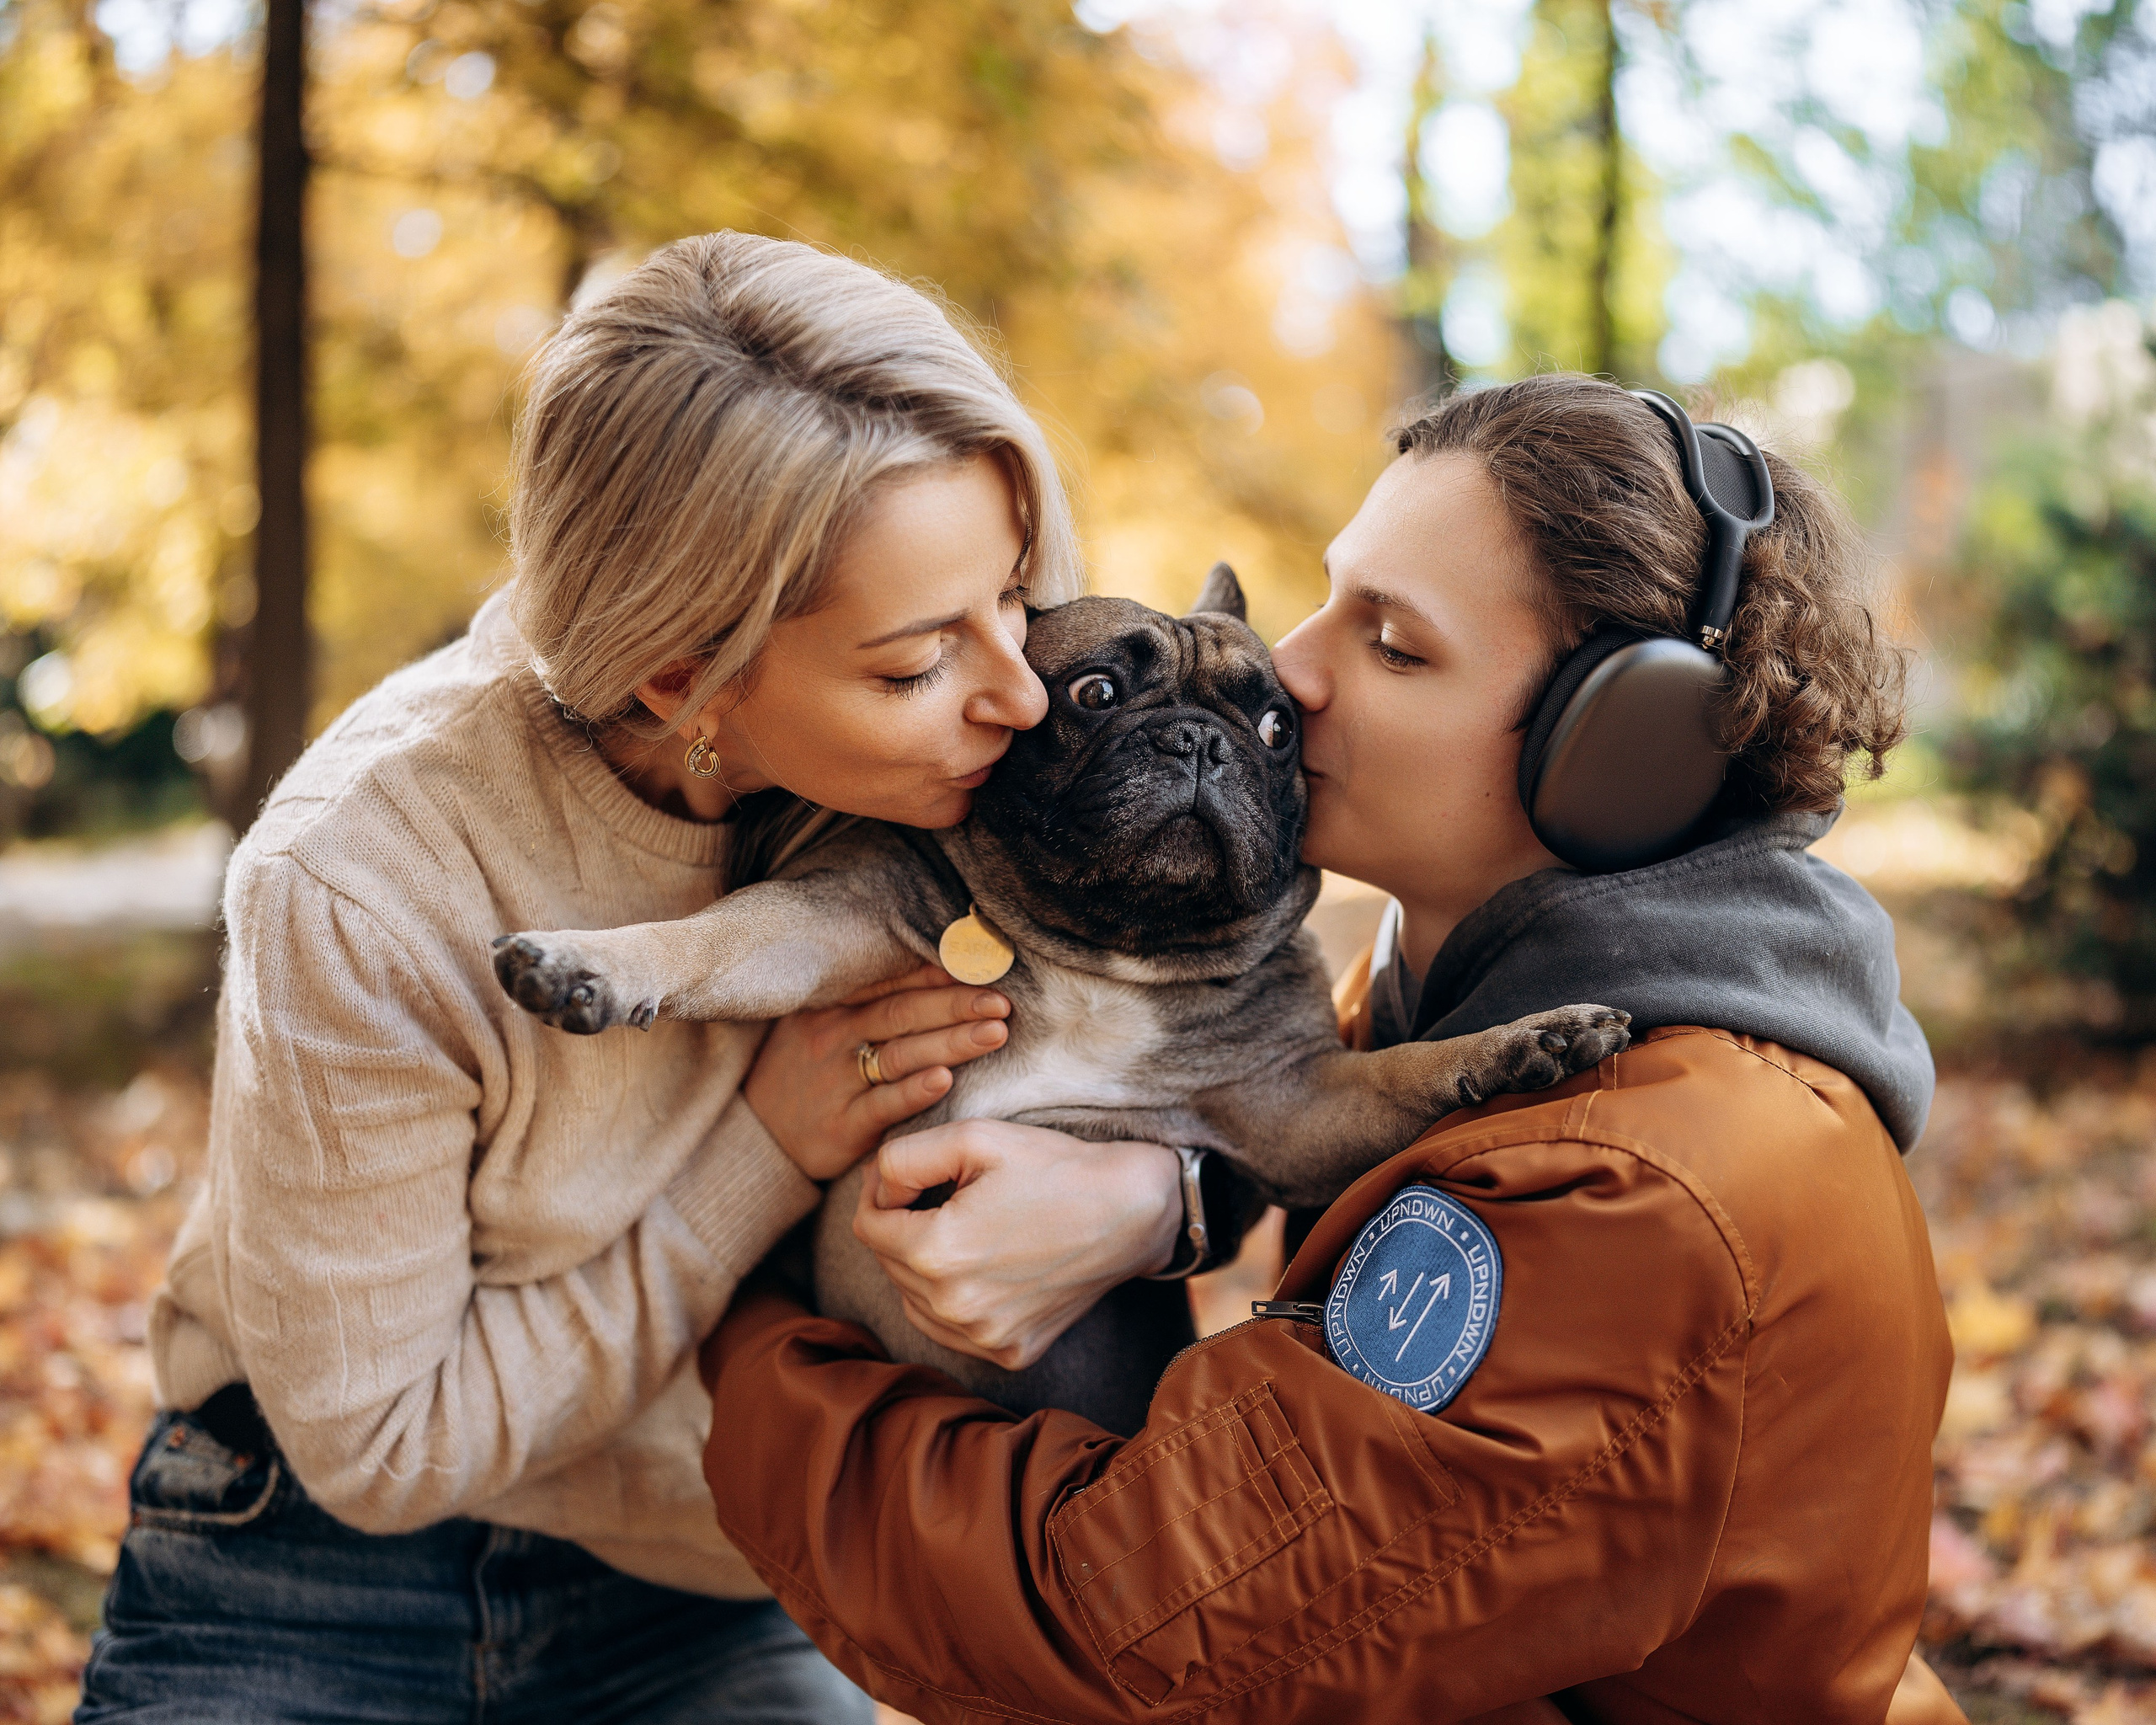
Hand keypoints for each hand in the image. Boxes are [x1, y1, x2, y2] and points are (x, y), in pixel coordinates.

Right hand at [744, 966, 1010, 1181]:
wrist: (754, 1134)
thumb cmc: (805, 1072)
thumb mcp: (821, 1025)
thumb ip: (868, 1003)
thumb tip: (939, 974)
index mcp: (833, 1006)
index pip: (893, 983)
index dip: (940, 974)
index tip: (983, 967)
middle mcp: (833, 1036)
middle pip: (904, 1013)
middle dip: (957, 1005)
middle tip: (1002, 1001)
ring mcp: (836, 1080)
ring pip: (901, 1055)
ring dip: (951, 1042)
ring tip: (996, 1032)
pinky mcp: (841, 1124)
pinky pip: (883, 1104)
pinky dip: (914, 1091)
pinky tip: (946, 1079)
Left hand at [853, 1121, 1182, 1369]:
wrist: (1132, 1211)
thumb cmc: (1054, 1166)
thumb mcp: (974, 1137)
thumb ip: (902, 1158)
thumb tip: (877, 1189)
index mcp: (937, 1254)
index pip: (868, 1226)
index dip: (880, 1192)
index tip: (908, 1174)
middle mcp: (954, 1309)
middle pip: (889, 1264)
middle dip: (904, 1226)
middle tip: (943, 1193)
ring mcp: (984, 1339)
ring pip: (914, 1300)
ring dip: (922, 1266)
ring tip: (963, 1228)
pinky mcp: (1010, 1353)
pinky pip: (951, 1329)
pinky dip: (953, 1299)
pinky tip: (982, 1266)